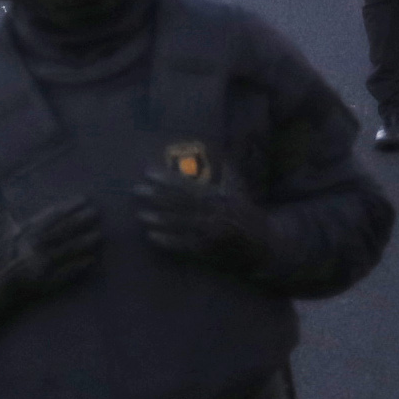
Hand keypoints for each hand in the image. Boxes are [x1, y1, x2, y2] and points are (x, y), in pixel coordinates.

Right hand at [0, 196, 104, 310]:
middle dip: (81, 220)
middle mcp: (34, 247)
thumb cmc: (2, 255)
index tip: (84, 198)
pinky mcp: (45, 282)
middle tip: (96, 212)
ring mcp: (40, 265)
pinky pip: (65, 273)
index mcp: (25, 232)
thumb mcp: (7, 233)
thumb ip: (24, 220)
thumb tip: (46, 207)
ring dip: (84, 242)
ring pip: (66, 250)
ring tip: (99, 235)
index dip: (69, 206)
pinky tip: (92, 260)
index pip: (51, 215)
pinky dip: (79, 267)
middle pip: (62, 230)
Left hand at [134, 173, 271, 272]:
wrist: (261, 242)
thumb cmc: (245, 209)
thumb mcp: (237, 185)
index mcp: (217, 194)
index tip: (148, 172)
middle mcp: (212, 212)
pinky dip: (166, 240)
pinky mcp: (206, 250)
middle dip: (155, 196)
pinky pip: (182, 244)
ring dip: (157, 219)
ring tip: (139, 214)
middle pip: (178, 203)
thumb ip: (222, 168)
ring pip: (178, 224)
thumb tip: (204, 148)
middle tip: (136, 190)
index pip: (186, 184)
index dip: (165, 178)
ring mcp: (208, 233)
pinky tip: (151, 236)